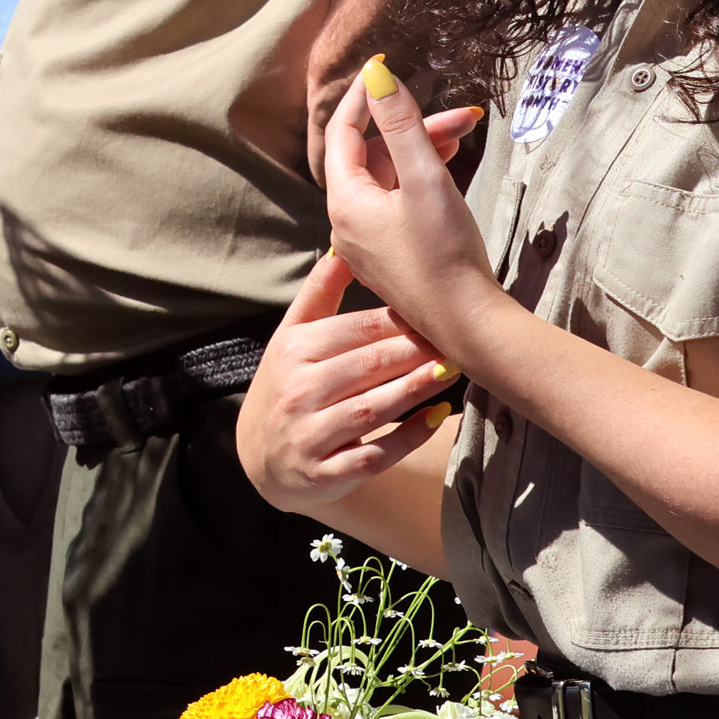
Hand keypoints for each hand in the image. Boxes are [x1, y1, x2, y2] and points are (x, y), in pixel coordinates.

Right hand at [235, 188, 470, 515]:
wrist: (261, 457)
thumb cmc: (286, 384)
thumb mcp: (291, 336)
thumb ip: (318, 293)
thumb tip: (344, 244)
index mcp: (294, 351)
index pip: (355, 330)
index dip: (400, 321)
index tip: (438, 309)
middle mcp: (298, 392)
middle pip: (367, 366)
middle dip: (415, 352)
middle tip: (457, 339)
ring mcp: (309, 435)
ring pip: (373, 408)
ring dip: (416, 389)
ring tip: (453, 370)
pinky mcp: (324, 474)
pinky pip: (375, 454)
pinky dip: (409, 437)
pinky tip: (438, 417)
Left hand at [324, 58, 501, 346]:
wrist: (468, 327)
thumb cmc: (446, 254)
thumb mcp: (425, 178)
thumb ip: (401, 124)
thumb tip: (376, 76)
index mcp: (346, 202)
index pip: (342, 132)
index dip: (363, 96)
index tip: (385, 65)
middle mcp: (348, 222)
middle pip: (373, 155)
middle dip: (414, 127)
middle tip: (463, 115)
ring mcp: (371, 242)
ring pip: (391, 179)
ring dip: (422, 151)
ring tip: (464, 135)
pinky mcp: (394, 256)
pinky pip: (399, 204)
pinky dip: (422, 179)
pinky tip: (449, 168)